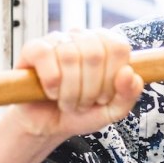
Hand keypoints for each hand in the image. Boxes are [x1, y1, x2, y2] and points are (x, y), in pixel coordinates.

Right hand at [10, 28, 144, 140]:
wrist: (47, 125)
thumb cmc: (80, 113)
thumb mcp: (112, 111)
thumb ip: (128, 95)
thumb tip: (129, 73)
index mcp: (106, 45)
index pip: (118, 47)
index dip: (112, 78)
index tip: (103, 97)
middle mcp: (83, 37)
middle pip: (95, 54)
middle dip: (91, 89)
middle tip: (83, 103)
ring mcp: (58, 40)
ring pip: (70, 57)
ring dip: (70, 91)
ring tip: (68, 102)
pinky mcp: (33, 48)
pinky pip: (45, 56)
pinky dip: (51, 82)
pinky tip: (51, 92)